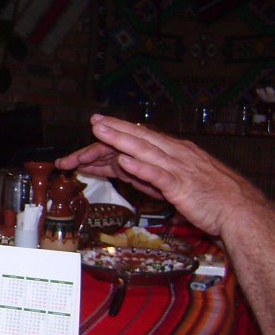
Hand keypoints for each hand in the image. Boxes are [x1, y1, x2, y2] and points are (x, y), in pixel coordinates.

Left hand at [54, 114, 261, 235]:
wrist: (241, 212)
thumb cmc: (213, 199)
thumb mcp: (180, 182)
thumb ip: (154, 175)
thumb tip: (129, 169)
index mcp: (178, 153)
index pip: (145, 137)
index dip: (122, 130)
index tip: (101, 123)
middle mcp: (177, 155)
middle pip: (141, 138)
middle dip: (116, 129)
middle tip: (94, 121)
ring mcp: (179, 170)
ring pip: (145, 151)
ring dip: (121, 140)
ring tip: (101, 132)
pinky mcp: (182, 188)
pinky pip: (158, 175)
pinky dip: (140, 167)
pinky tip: (124, 161)